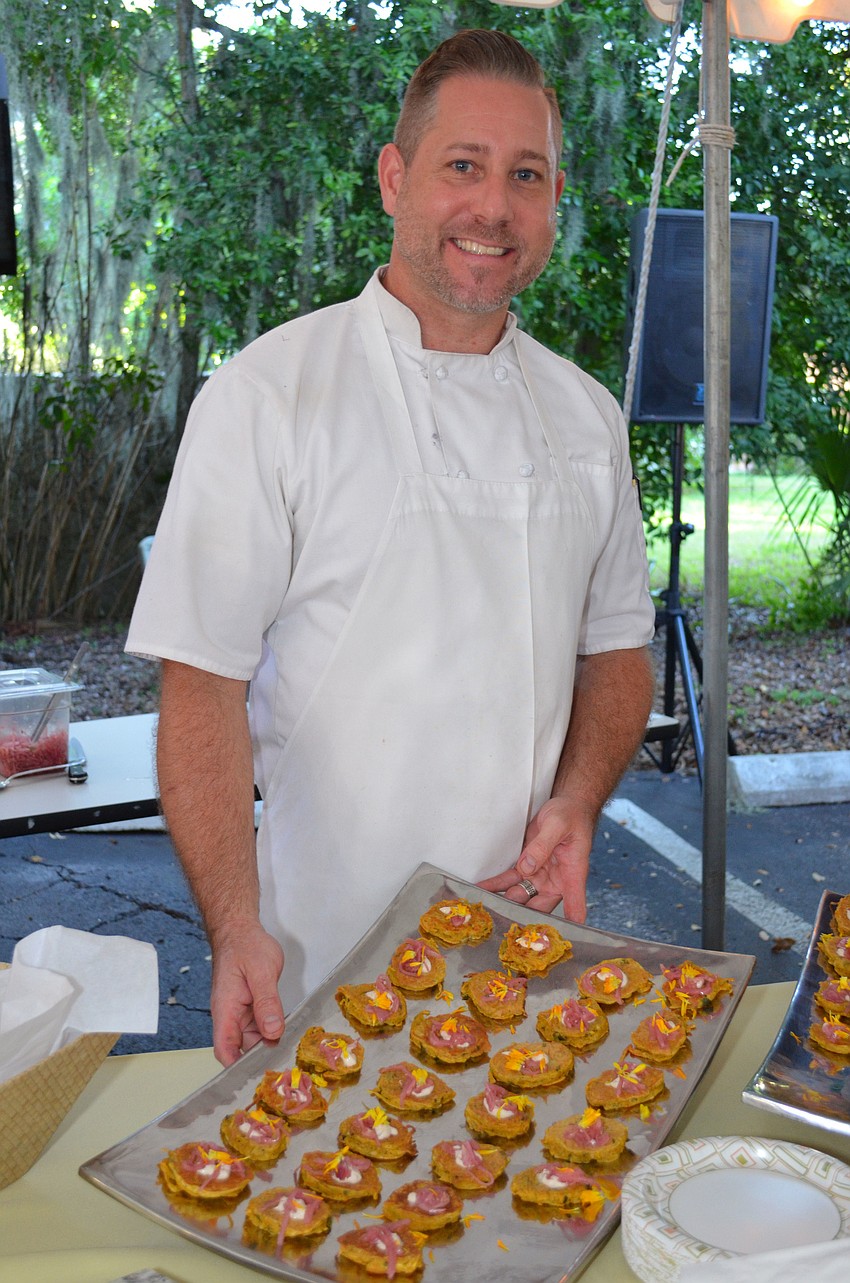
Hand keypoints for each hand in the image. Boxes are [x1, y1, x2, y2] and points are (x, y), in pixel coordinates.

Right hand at [209, 920, 285, 1066]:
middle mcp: (231, 1015)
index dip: (237, 1066)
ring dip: (269, 1043)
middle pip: (242, 1048)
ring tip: (292, 1051)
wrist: (241, 929)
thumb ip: (266, 1002)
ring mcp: (241, 1012)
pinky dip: (272, 1030)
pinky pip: (260, 1025)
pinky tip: (287, 1032)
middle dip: (261, 1057)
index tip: (258, 1075)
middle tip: (286, 1065)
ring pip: (254, 1038)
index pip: (224, 1049)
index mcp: (226, 1009)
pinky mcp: (251, 1006)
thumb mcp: (260, 972)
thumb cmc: (245, 946)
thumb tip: (272, 1032)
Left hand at [478, 795, 593, 921]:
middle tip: (501, 926)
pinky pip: (509, 880)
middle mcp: (556, 880)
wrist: (566, 806)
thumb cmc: (570, 816)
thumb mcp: (558, 825)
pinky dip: (495, 886)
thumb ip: (543, 845)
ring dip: (503, 902)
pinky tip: (481, 890)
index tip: (556, 939)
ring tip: (483, 911)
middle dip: (521, 917)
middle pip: (539, 906)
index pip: (573, 902)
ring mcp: (540, 876)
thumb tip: (528, 867)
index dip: (567, 924)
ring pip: (520, 895)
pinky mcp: (526, 867)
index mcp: (572, 873)